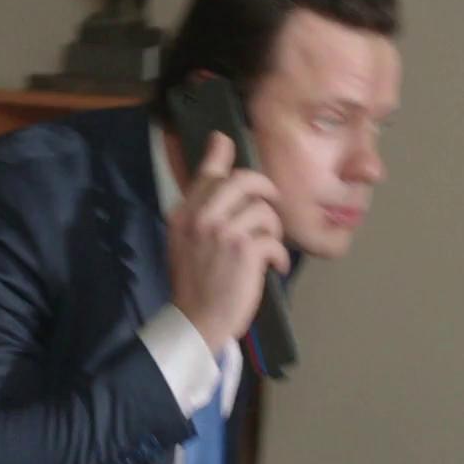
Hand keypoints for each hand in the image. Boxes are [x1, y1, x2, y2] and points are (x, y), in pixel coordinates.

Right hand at [167, 132, 289, 352]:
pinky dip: (279, 256)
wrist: (196, 322)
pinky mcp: (244, 251)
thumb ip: (201, 207)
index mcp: (184, 215)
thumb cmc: (196, 283)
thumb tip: (210, 175)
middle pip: (243, 181)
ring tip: (268, 248)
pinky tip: (274, 267)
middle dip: (265, 190)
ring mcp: (222, 233)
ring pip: (264, 211)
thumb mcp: (187, 241)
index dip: (222, 155)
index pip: (207, 174)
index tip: (226, 141)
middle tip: (270, 204)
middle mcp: (200, 218)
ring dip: (273, 231)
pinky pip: (274, 239)